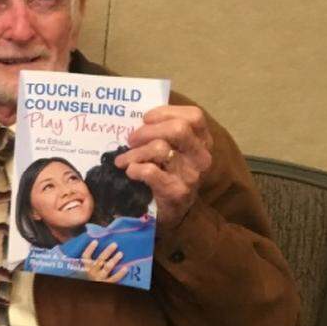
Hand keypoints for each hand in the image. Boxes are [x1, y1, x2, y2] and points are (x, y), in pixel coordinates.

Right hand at [80, 240, 128, 283]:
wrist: (91, 294)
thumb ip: (89, 261)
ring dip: (114, 260)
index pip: (85, 256)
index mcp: (85, 267)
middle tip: (115, 244)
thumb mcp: (85, 270)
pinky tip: (125, 268)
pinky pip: (114, 278)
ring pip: (107, 267)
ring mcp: (99, 278)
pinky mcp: (106, 284)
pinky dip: (120, 273)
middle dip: (107, 252)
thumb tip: (96, 243)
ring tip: (120, 253)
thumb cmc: (90, 277)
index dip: (89, 249)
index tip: (96, 241)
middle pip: (99, 260)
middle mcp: (92, 272)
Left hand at [116, 105, 212, 226]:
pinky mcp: (177, 192)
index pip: (194, 116)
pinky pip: (151, 171)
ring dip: (135, 152)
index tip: (145, 118)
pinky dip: (135, 169)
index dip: (166, 112)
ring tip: (123, 159)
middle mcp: (202, 157)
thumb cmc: (169, 175)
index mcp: (203, 141)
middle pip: (178, 129)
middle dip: (148, 130)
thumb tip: (138, 119)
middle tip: (131, 139)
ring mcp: (191, 175)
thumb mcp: (175, 151)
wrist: (173, 213)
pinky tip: (130, 172)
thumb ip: (164, 133)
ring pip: (160, 149)